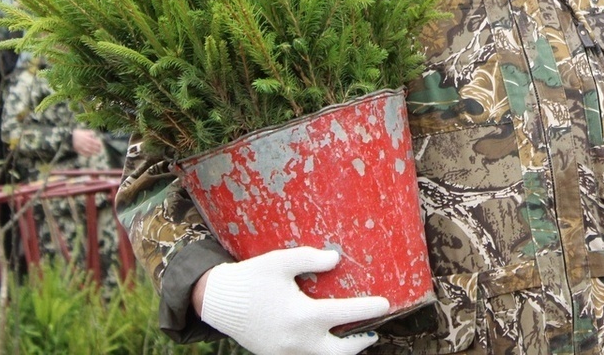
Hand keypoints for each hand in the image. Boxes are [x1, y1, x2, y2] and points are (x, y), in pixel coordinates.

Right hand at [71, 128, 104, 157]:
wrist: (70, 136)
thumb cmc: (79, 134)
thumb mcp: (85, 132)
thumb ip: (91, 133)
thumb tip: (95, 136)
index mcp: (87, 139)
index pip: (94, 142)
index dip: (98, 144)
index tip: (100, 145)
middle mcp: (85, 143)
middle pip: (92, 147)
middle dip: (97, 149)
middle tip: (100, 150)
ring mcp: (81, 147)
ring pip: (88, 151)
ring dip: (93, 153)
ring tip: (96, 154)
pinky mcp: (78, 150)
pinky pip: (83, 153)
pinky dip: (87, 155)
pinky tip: (90, 155)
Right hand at [198, 247, 388, 354]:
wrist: (217, 301)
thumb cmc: (251, 278)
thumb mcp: (280, 261)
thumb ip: (310, 258)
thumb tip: (336, 260)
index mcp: (302, 315)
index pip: (345, 315)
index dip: (369, 309)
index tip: (386, 304)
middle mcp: (297, 340)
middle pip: (340, 351)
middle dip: (359, 344)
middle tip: (372, 332)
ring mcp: (286, 352)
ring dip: (340, 351)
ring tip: (353, 338)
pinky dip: (319, 351)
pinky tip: (324, 339)